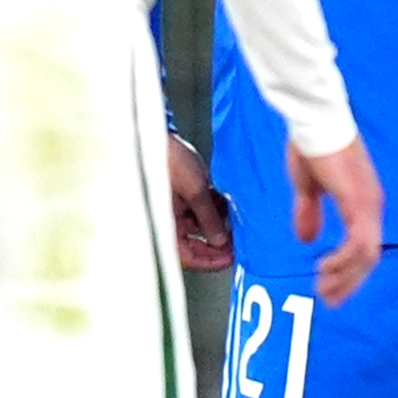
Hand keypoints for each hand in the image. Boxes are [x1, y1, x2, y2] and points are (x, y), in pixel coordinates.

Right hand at [166, 133, 233, 272]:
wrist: (158, 136)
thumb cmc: (170, 161)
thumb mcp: (196, 191)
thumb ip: (208, 218)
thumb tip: (220, 241)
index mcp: (165, 226)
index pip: (188, 257)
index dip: (211, 261)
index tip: (232, 258)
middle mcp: (168, 222)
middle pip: (194, 244)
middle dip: (217, 244)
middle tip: (239, 242)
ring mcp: (174, 210)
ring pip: (199, 226)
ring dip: (217, 224)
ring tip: (235, 218)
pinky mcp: (180, 197)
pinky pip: (198, 210)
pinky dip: (212, 209)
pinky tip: (225, 202)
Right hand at [288, 132, 384, 304]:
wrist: (313, 123)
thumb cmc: (310, 147)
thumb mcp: (307, 187)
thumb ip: (308, 213)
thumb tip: (305, 239)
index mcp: (362, 202)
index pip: (364, 246)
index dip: (349, 271)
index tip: (328, 287)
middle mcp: (371, 205)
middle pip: (369, 257)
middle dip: (348, 283)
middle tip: (328, 300)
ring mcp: (368, 205)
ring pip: (366, 256)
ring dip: (345, 277)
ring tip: (322, 290)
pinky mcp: (359, 202)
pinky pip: (359, 244)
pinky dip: (344, 262)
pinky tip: (324, 268)